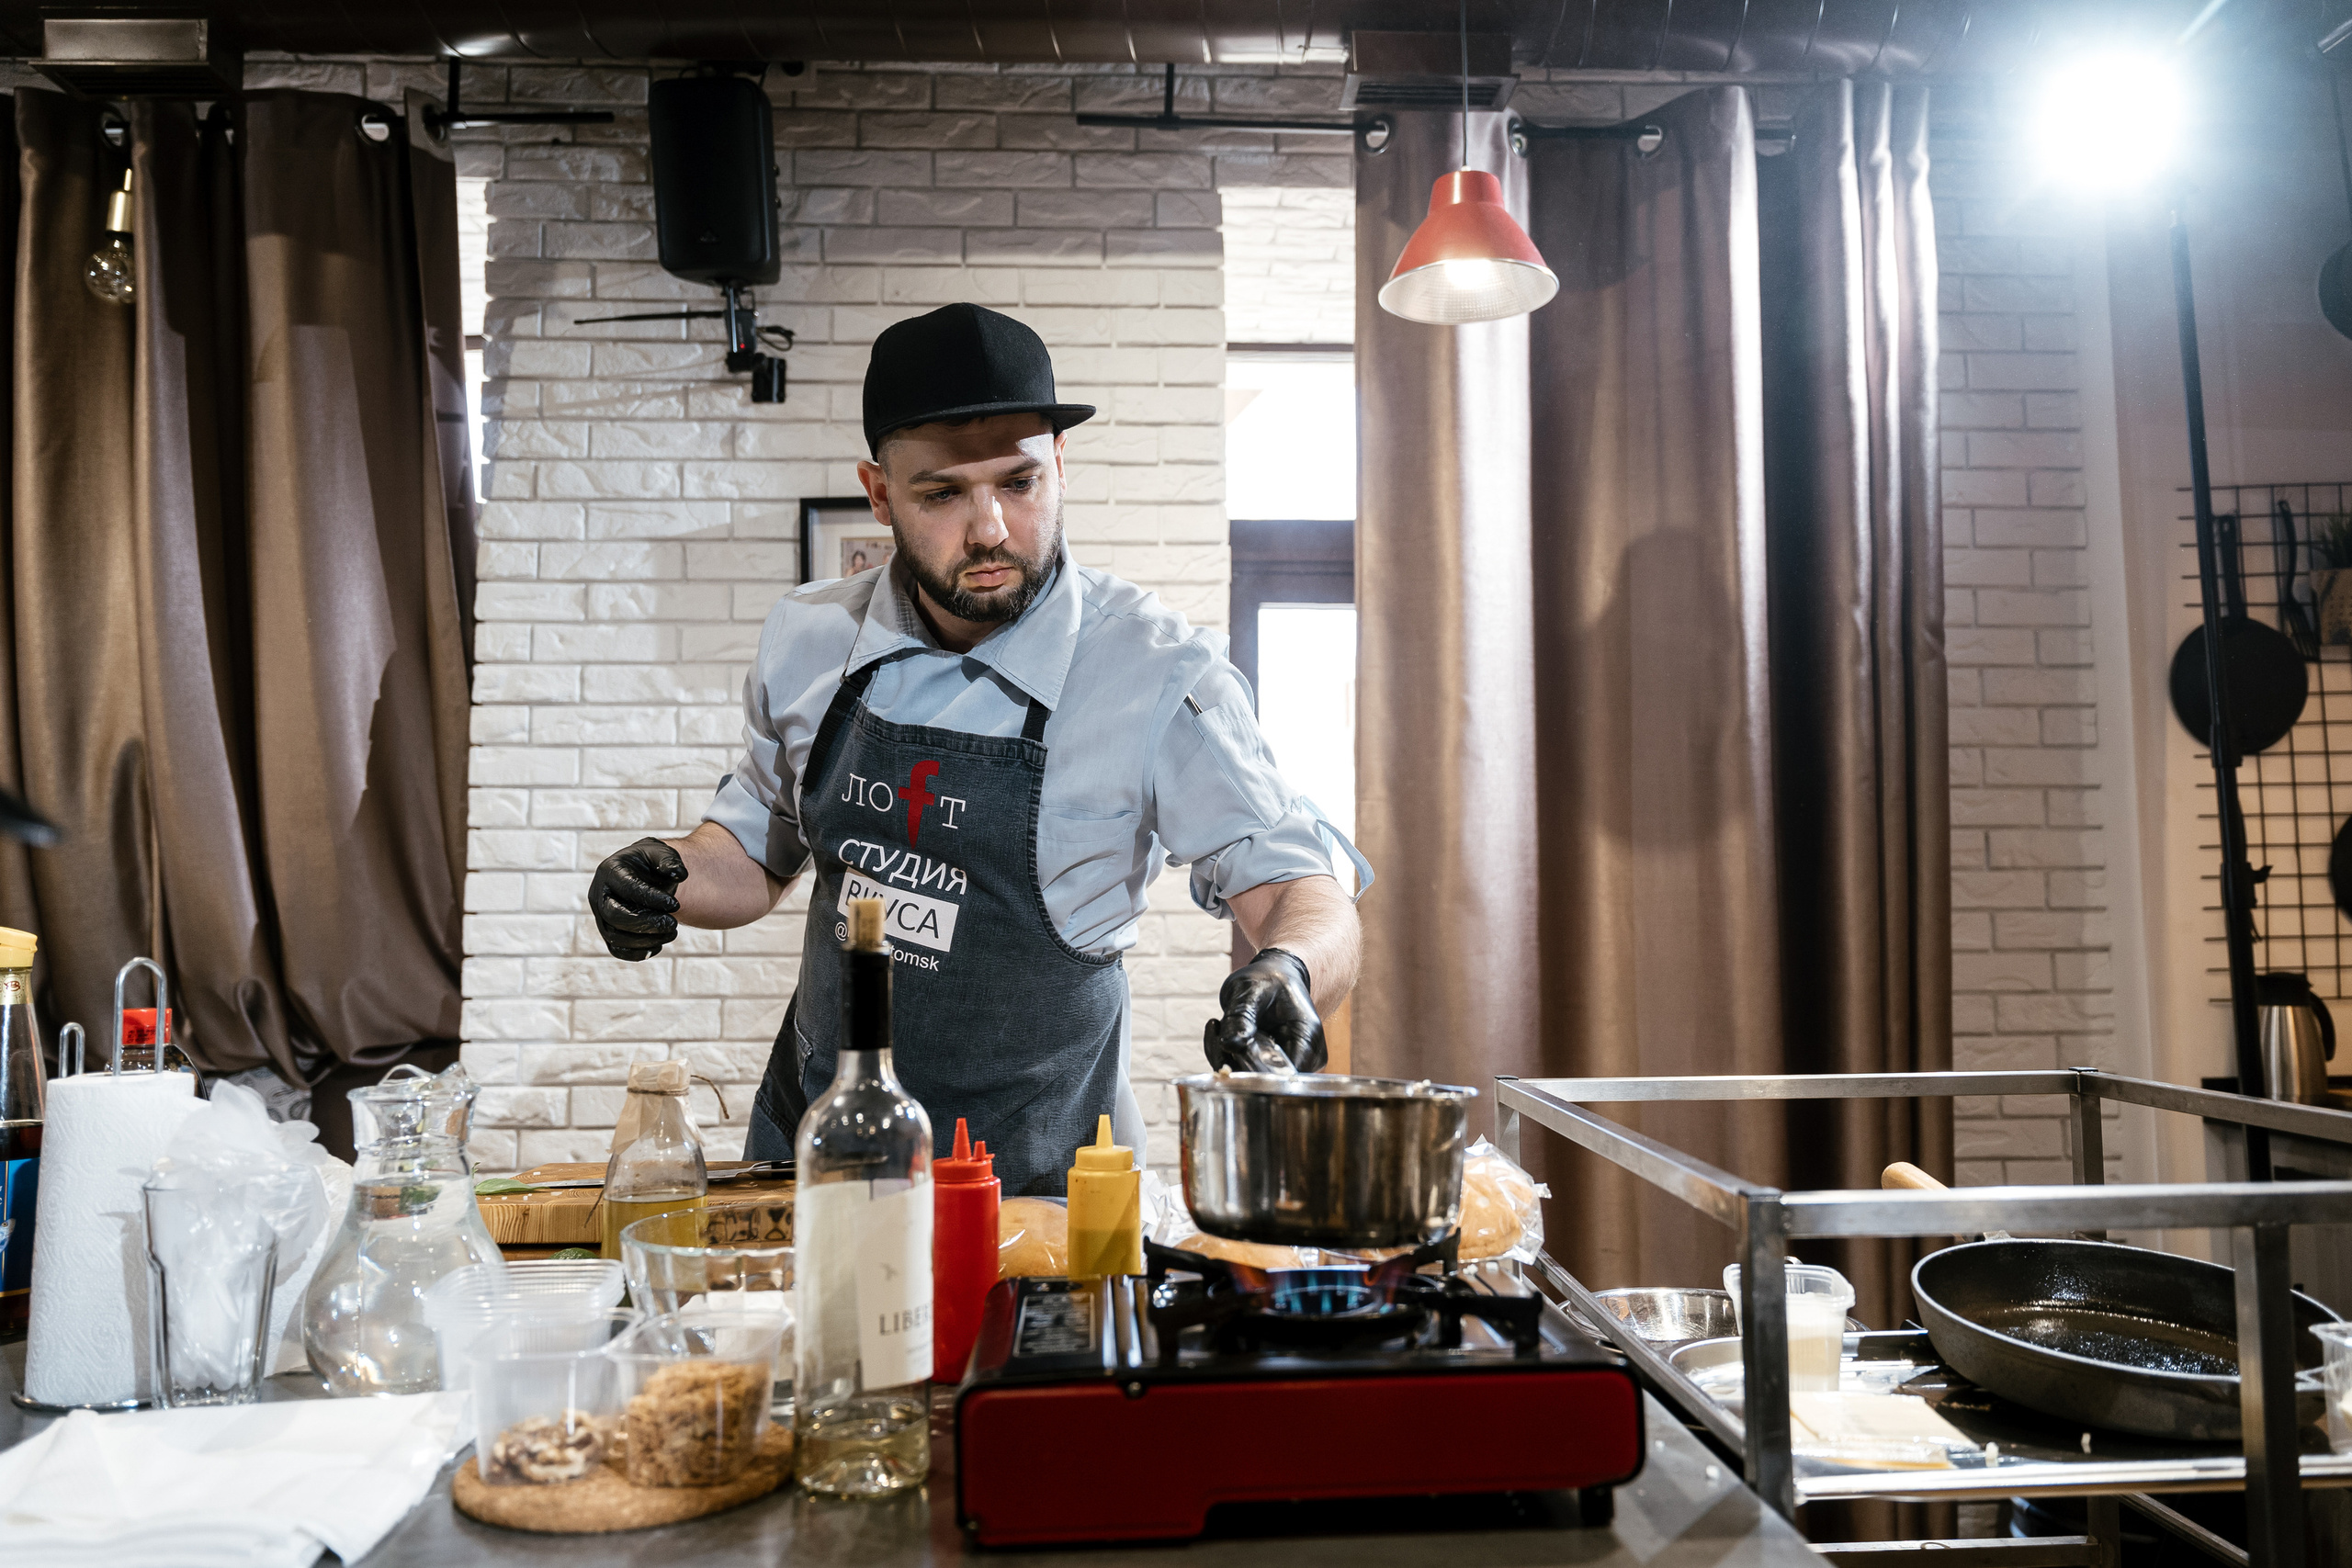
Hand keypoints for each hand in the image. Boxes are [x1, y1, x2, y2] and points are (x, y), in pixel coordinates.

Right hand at [590, 838, 687, 959]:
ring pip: (615, 936)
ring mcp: (600, 915)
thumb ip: (670, 860)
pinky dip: (637, 953)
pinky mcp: (607, 931)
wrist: (644, 875)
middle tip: (673, 924)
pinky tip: (659, 946)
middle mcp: (599, 894)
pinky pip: (617, 950)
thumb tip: (681, 874)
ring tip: (672, 932)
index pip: (627, 888)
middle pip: (614, 915)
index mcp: (610, 870)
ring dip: (645, 940)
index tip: (675, 905)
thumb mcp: (662, 854)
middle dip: (646, 923)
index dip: (651, 898)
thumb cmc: (652, 863)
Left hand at [1202, 948, 1325, 1072]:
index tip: (1228, 1047)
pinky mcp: (1266, 1066)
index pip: (1285, 1076)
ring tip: (1219, 1025)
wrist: (1275, 979)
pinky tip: (1219, 1029)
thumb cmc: (1270, 979)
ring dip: (1225, 1057)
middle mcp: (1302, 1058)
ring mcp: (1284, 1065)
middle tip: (1218, 1029)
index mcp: (1308, 1039)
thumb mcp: (1254, 988)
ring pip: (1249, 1079)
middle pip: (1266, 1081)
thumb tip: (1230, 1044)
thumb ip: (1243, 1015)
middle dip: (1234, 1061)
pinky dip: (1224, 1055)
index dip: (1255, 1072)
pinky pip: (1241, 1071)